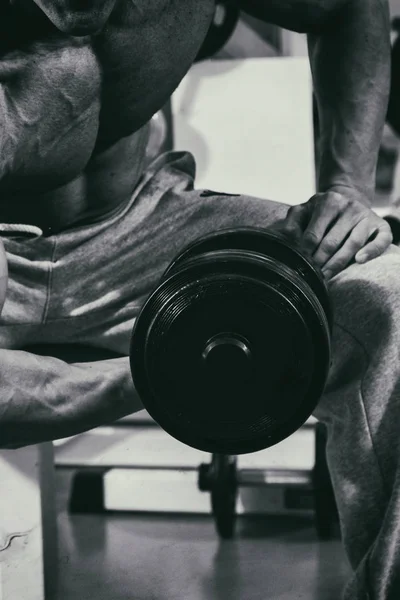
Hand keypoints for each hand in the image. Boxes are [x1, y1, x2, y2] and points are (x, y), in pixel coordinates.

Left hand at [275, 188, 392, 279]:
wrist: (348, 202)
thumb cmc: (320, 214)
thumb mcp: (304, 212)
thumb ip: (292, 223)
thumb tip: (287, 239)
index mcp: (328, 202)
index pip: (313, 233)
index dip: (305, 253)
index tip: (299, 266)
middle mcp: (349, 206)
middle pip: (332, 241)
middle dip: (319, 261)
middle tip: (311, 276)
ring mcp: (366, 215)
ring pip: (353, 243)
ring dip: (338, 263)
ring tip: (326, 277)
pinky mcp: (381, 225)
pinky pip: (381, 240)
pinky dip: (371, 251)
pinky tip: (359, 261)